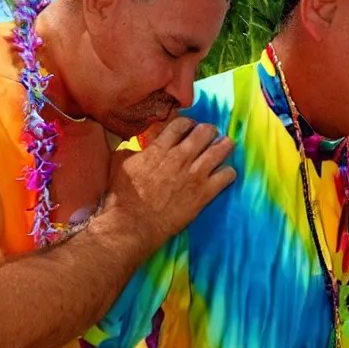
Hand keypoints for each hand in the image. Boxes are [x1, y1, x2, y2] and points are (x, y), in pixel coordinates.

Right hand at [104, 115, 236, 251]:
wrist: (133, 224)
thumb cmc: (122, 197)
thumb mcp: (121, 164)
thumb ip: (132, 149)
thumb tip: (135, 145)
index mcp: (160, 148)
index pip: (182, 123)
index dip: (188, 124)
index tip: (188, 130)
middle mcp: (181, 157)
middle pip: (205, 131)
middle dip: (208, 131)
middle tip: (207, 138)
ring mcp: (195, 175)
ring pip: (222, 148)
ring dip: (224, 146)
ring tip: (223, 148)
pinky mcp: (204, 193)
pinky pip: (228, 175)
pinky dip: (227, 173)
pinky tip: (222, 176)